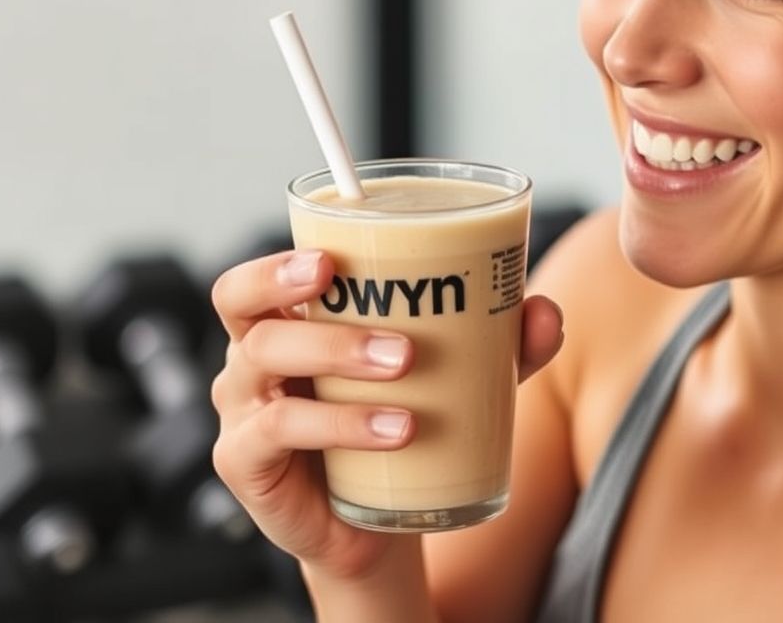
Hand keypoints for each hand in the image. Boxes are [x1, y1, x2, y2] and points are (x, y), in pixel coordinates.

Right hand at [209, 249, 563, 579]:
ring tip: (406, 368)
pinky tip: (395, 431)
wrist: (385, 525)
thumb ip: (499, 344)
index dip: (278, 261)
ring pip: (264, 359)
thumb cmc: (403, 430)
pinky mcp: (247, 463)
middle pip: (241, 303)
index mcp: (289, 323)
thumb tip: (541, 312)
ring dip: (338, 354)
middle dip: (296, 290)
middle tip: (371, 296)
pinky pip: (276, 432)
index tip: (332, 257)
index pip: (257, 276)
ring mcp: (243, 411)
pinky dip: (340, 425)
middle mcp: (254, 359)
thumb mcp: (457, 380)